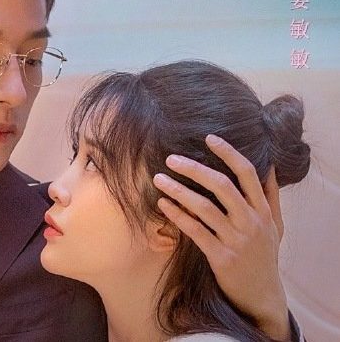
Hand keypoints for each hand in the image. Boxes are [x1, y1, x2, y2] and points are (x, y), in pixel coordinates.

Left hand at [153, 134, 290, 340]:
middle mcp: (251, 222)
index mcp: (264, 210)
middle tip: (170, 158)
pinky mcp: (221, 257)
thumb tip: (270, 166)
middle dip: (194, 168)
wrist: (262, 295)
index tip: (209, 138)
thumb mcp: (276, 225)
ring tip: (158, 179)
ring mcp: (236, 240)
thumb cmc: (265, 256)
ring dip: (178, 190)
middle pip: (222, 186)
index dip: (229, 153)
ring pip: (204, 207)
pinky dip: (178, 215)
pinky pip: (195, 231)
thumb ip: (271, 196)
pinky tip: (163, 204)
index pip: (247, 173)